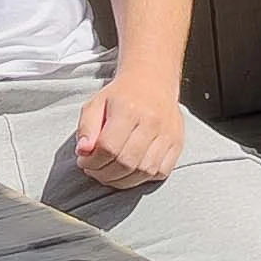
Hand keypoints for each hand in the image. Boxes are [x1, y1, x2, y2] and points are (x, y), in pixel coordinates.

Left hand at [75, 79, 189, 188]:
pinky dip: (143, 178)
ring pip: (144, 171)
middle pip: (126, 163)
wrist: (153, 80)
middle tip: (94, 171)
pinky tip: (130, 171)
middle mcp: (152, 122)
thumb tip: (83, 152)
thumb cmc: (120, 95)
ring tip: (109, 173)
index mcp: (129, 109)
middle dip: (104, 174)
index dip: (92, 162)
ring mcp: (168, 134)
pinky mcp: (178, 143)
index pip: (109, 148)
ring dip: (122, 180)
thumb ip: (86, 128)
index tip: (84, 162)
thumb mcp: (95, 103)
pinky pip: (161, 172)